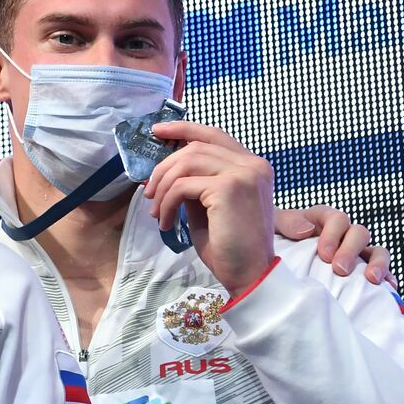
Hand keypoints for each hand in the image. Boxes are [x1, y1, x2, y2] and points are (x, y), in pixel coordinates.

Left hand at [144, 122, 275, 296]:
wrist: (249, 275)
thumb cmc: (230, 247)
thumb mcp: (209, 208)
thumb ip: (196, 183)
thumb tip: (166, 170)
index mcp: (252, 166)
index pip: (213, 135)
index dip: (184, 129)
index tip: (157, 131)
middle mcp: (253, 164)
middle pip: (195, 147)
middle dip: (164, 168)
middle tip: (150, 193)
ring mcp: (243, 173)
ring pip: (186, 162)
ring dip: (164, 187)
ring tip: (158, 212)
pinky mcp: (229, 187)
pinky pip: (183, 185)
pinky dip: (168, 203)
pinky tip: (167, 223)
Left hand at [273, 205, 393, 285]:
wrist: (265, 256)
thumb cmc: (269, 239)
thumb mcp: (273, 226)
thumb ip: (287, 223)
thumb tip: (308, 230)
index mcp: (321, 219)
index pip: (337, 218)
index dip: (334, 234)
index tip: (324, 254)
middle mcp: (341, 233)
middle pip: (358, 233)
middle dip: (351, 250)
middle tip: (339, 269)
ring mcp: (353, 252)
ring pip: (375, 250)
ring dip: (377, 263)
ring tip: (371, 279)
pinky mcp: (360, 269)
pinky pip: (382, 270)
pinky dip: (388, 276)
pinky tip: (390, 288)